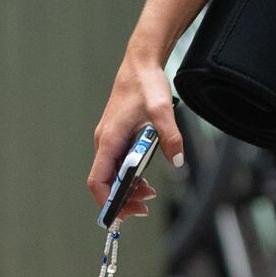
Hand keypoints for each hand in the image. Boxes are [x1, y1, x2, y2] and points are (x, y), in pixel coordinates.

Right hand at [89, 50, 185, 221]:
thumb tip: (177, 161)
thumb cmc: (146, 84)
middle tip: (144, 206)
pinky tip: (145, 179)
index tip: (123, 212)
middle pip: (105, 181)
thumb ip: (170, 136)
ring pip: (112, 174)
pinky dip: (130, 175)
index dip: (108, 200)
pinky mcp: (117, 137)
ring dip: (128, 188)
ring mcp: (110, 140)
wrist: (140, 64)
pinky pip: (118, 163)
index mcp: (110, 139)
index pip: (98, 180)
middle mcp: (105, 142)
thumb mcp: (162, 110)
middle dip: (122, 198)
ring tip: (149, 194)